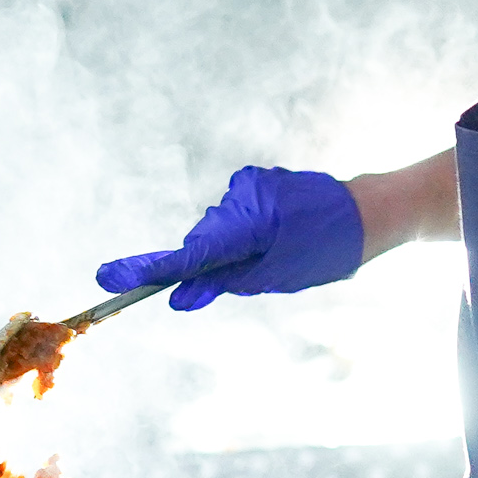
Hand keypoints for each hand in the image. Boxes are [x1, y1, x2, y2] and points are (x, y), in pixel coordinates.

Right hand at [97, 166, 364, 310]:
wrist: (368, 211)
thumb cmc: (328, 250)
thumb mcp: (277, 277)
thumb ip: (223, 283)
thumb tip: (178, 297)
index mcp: (249, 226)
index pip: (189, 254)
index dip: (148, 270)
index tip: (109, 277)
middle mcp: (241, 198)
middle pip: (202, 240)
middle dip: (209, 263)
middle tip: (248, 276)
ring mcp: (247, 185)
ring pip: (217, 228)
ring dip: (231, 246)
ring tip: (277, 251)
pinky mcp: (254, 180)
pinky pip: (233, 213)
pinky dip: (242, 229)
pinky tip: (276, 233)